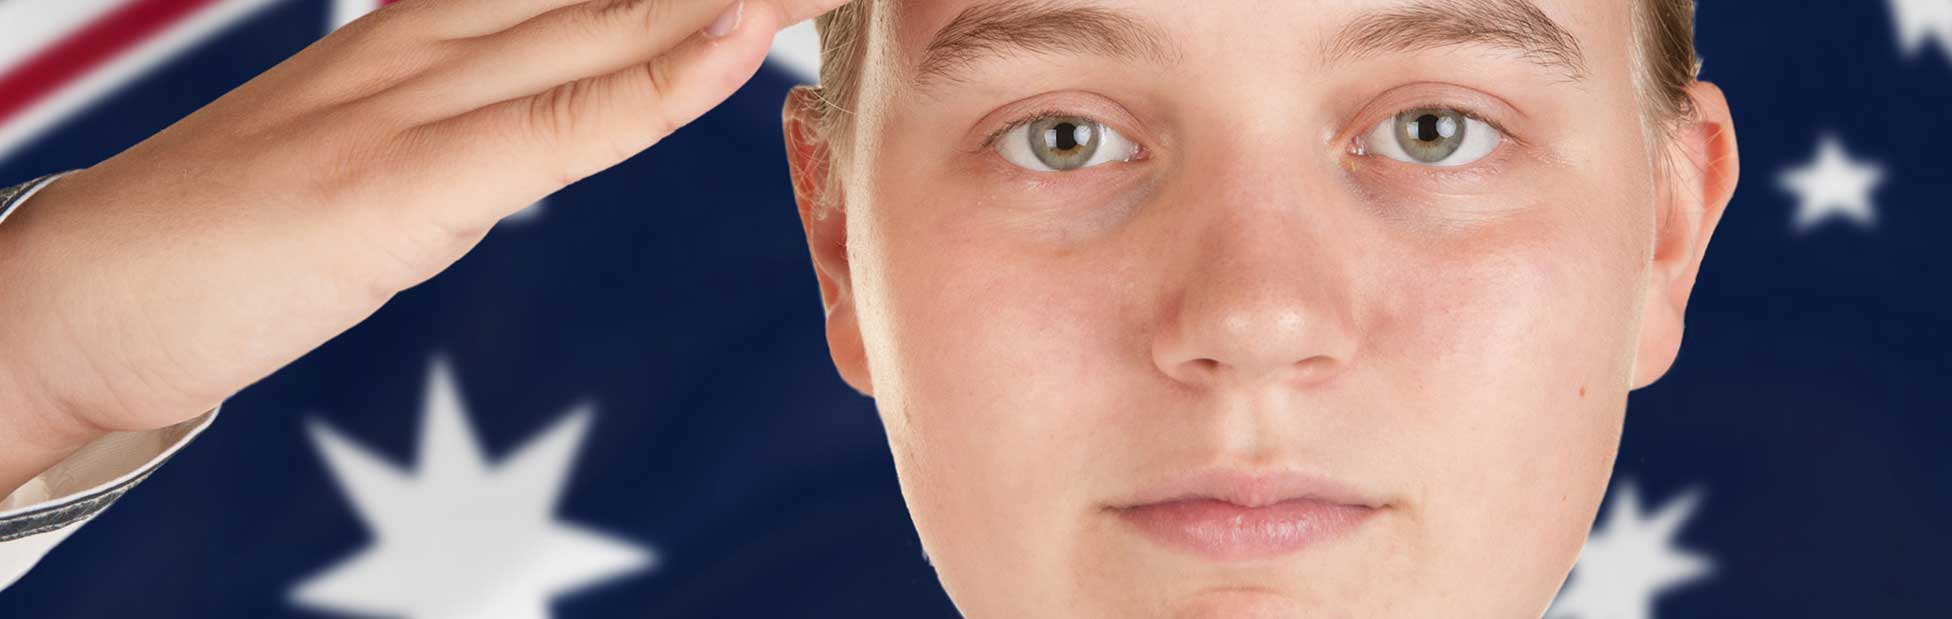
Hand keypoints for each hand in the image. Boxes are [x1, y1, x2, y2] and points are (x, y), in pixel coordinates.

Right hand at [0, 0, 844, 486]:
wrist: (72, 298)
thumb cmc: (216, 242)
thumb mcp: (363, 163)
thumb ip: (459, 133)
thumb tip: (535, 123)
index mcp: (410, 38)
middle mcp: (420, 48)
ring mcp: (407, 109)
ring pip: (601, 27)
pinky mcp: (397, 187)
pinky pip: (555, 128)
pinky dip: (655, 85)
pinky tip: (735, 42)